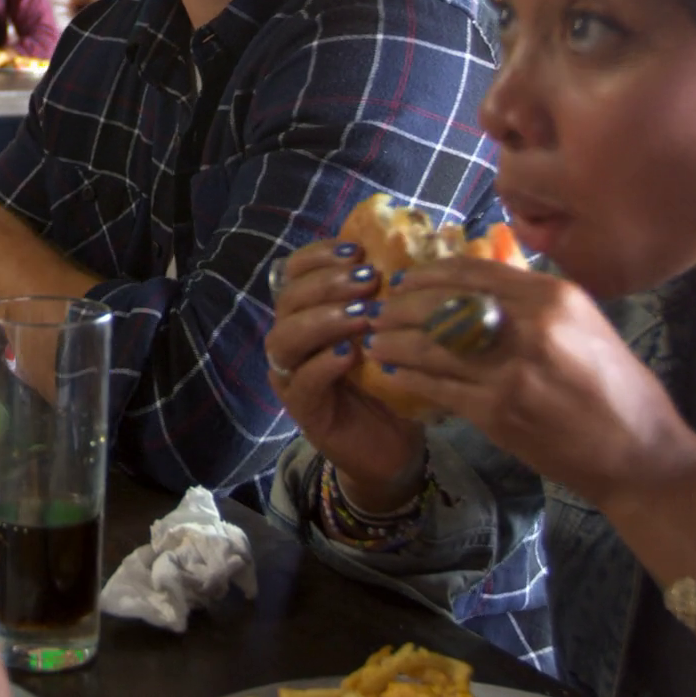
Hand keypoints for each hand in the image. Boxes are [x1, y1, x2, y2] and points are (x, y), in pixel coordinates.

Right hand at [267, 241, 425, 505]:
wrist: (393, 446)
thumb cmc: (391, 380)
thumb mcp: (389, 331)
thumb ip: (384, 296)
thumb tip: (409, 250)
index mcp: (307, 313)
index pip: (293, 272)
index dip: (318, 256)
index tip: (357, 250)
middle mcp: (291, 340)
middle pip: (288, 299)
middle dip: (327, 284)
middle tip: (368, 280)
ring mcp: (291, 375)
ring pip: (286, 337)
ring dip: (324, 320)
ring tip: (363, 316)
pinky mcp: (303, 409)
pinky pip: (301, 380)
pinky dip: (323, 363)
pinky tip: (350, 355)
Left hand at [368, 258, 694, 506]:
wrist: (638, 453)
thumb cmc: (617, 386)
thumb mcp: (585, 323)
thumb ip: (535, 296)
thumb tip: (487, 265)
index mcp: (554, 297)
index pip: (473, 271)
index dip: (429, 273)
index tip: (406, 279)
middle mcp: (530, 326)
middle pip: (442, 304)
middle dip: (401, 306)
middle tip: (380, 310)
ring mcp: (510, 371)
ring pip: (431, 346)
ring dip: (395, 340)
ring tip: (375, 339)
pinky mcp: (497, 411)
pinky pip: (437, 386)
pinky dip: (410, 376)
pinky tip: (395, 371)